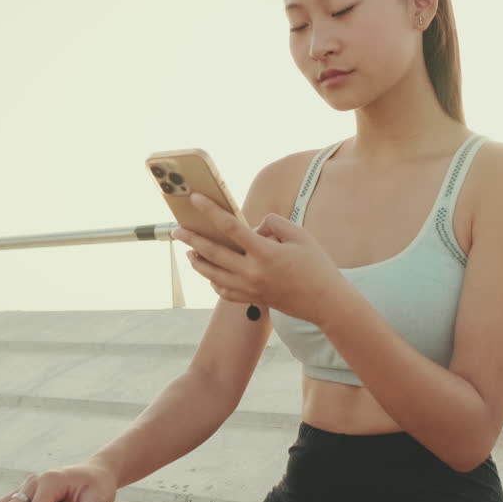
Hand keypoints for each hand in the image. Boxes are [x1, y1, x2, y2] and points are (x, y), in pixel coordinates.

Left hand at [171, 192, 354, 327]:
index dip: (210, 211)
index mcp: (265, 253)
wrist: (325, 302)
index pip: (230, 227)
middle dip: (192, 239)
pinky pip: (224, 292)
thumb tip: (255, 228)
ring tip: (189, 251)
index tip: (195, 199)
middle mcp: (252, 272)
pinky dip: (213, 282)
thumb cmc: (317, 265)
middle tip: (177, 230)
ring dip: (197, 262)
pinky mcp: (253, 300)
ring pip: (213, 275)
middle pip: (213, 253)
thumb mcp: (300, 235)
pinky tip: (210, 274)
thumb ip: (274, 224)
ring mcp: (250, 289)